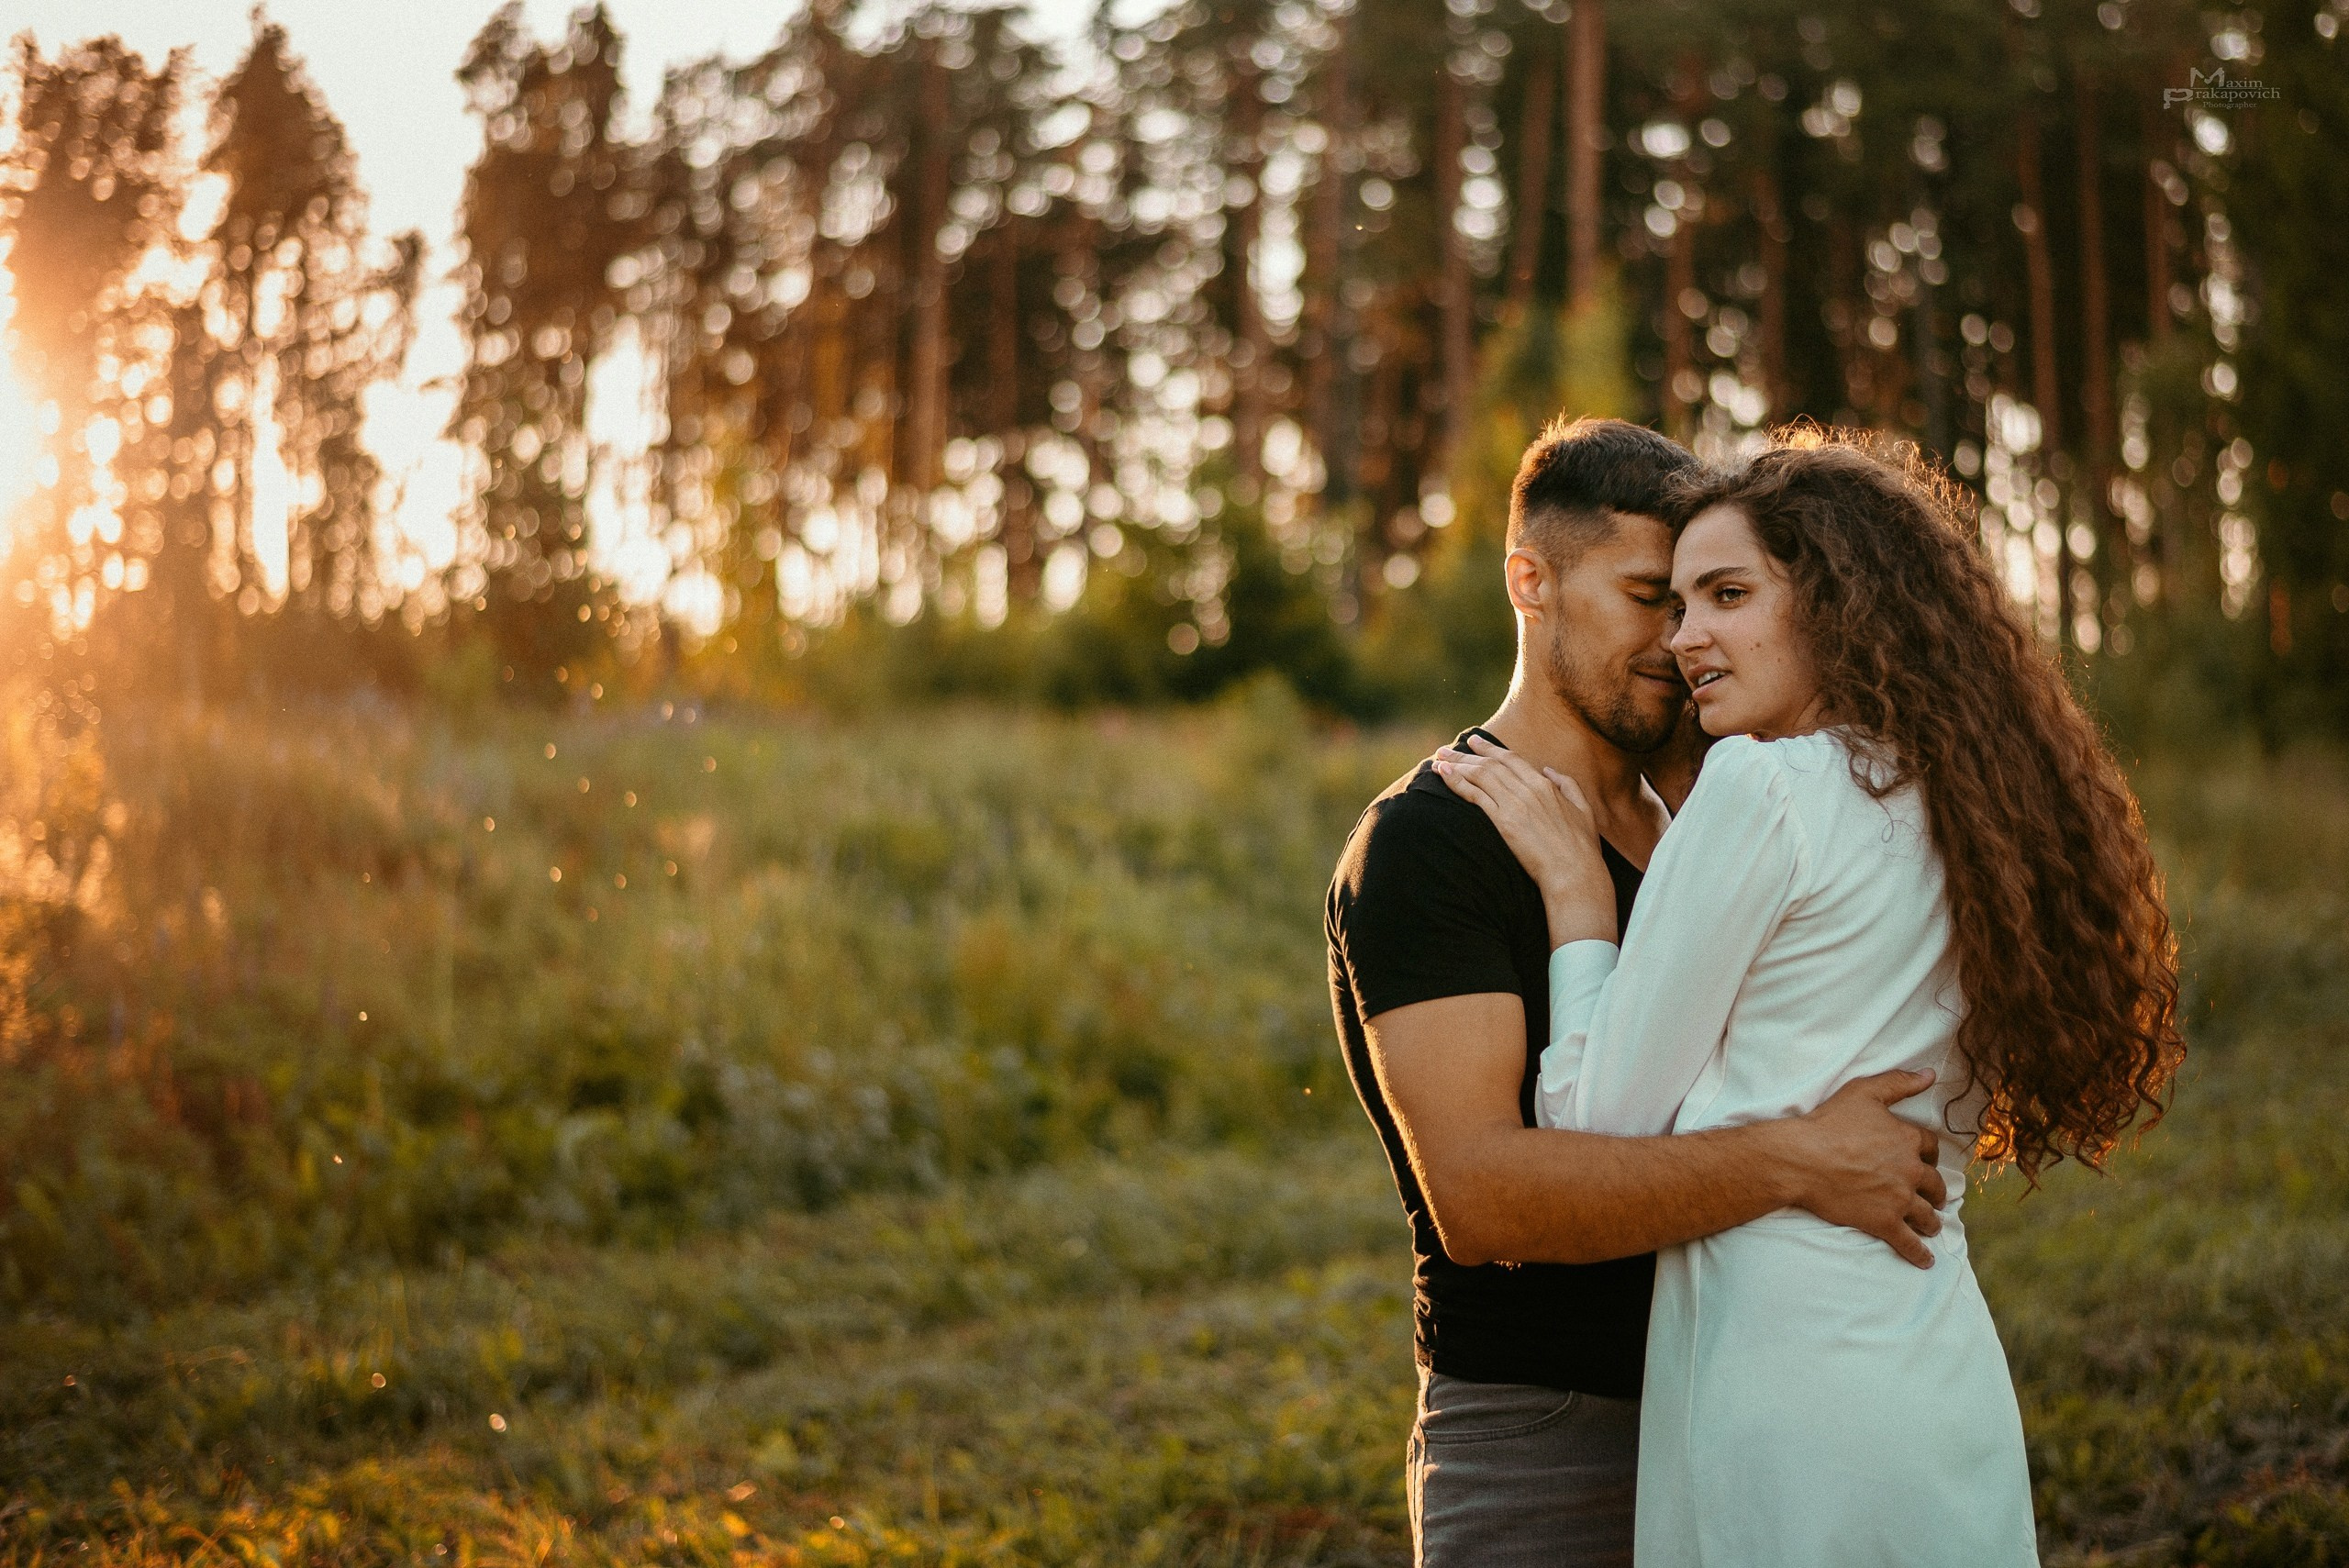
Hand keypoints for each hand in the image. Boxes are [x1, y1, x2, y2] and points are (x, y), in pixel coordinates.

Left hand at [1433, 735, 1616, 944]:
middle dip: (1466, 754)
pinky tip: (1444, 776)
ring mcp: (1514, 804)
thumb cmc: (1581, 846)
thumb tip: (1549, 770)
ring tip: (1439, 759)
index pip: (1511, 759)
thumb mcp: (1582, 808)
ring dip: (1457, 765)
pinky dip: (1457, 783)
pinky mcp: (1504, 822)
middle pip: (1490, 764)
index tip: (1474, 742)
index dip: (1490, 749)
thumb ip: (1567, 784)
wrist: (1574, 871)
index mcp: (1544, 785)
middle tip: (1447, 748)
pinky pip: (1475, 796)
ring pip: (1480, 776)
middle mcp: (1527, 789)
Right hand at [1767, 1068, 1948, 1268]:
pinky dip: (1919, 1254)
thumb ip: (1899, 1082)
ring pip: (1926, 1215)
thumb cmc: (1829, 1123)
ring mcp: (1898, 1199)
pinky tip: (1926, 1261)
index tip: (1928, 1161)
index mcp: (1907, 1139)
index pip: (1931, 1147)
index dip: (1930, 1154)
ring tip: (1932, 1226)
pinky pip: (1908, 1243)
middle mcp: (1909, 1171)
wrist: (1801, 1159)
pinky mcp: (1883, 1222)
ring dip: (1932, 1221)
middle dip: (1937, 1192)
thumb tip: (1930, 1075)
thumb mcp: (1864, 1092)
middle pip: (1935, 1184)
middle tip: (1935, 1197)